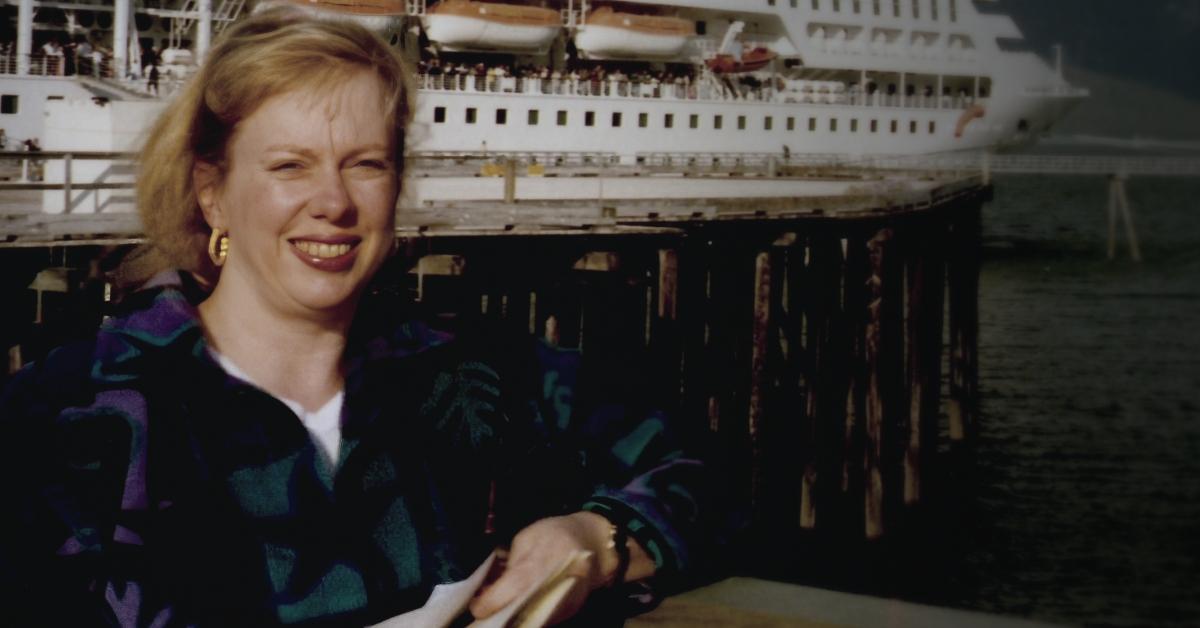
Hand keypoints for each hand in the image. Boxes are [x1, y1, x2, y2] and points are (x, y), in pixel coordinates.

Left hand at [468, 512, 614, 624]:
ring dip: (510, 619)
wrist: (594, 543)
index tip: (476, 606)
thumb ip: (509, 563)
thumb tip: (489, 586)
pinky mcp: (567, 613)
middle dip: (495, 616)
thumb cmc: (556, 534)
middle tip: (482, 612)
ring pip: (528, 622)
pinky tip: (514, 611)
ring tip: (496, 612)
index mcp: (536, 567)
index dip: (487, 603)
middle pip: (516, 614)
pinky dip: (525, 619)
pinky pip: (540, 621)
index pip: (506, 593)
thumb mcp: (527, 538)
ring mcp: (561, 606)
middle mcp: (550, 591)